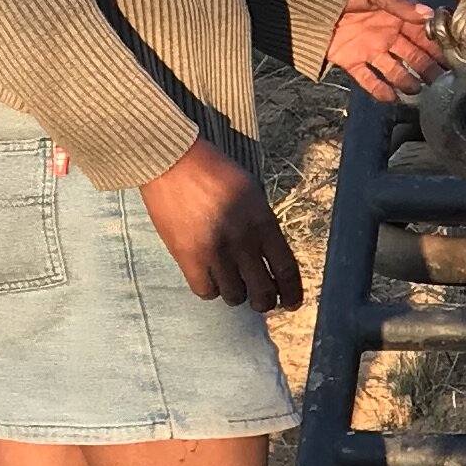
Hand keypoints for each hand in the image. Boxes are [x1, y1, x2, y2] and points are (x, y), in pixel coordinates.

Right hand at [142, 137, 302, 311]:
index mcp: (263, 223)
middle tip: (260, 298)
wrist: (172, 162)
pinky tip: (210, 277)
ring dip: (236, 293)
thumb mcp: (252, 194)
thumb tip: (272, 260)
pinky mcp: (187, 257)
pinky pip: (205, 291)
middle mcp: (242, 241)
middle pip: (263, 293)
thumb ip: (264, 226)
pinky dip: (210, 289)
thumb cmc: (215, 173)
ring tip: (231, 281)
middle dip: (265, 301)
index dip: (292, 293)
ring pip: (234, 296)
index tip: (291, 303)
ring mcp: (214, 252)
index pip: (286, 270)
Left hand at [321, 0, 444, 99]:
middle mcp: (385, 35)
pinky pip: (368, 79)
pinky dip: (379, 90)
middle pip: (412, 55)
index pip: (421, 34)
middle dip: (427, 67)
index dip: (435, 46)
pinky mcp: (351, 61)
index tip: (450, 58)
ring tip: (420, 91)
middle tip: (442, 80)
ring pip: (394, 69)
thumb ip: (399, 3)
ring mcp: (369, 49)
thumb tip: (428, 13)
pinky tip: (393, 98)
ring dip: (406, 80)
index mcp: (394, 16)